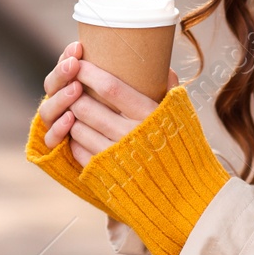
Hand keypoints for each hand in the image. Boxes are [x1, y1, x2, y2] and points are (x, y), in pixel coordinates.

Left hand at [39, 40, 180, 167]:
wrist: (182, 192)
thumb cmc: (181, 148)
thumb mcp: (181, 116)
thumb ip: (171, 91)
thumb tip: (164, 67)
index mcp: (149, 116)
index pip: (110, 87)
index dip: (89, 72)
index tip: (79, 62)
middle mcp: (129, 136)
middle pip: (87, 107)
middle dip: (73, 93)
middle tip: (71, 85)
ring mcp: (114, 156)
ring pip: (78, 127)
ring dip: (71, 115)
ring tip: (75, 107)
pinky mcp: (103, 173)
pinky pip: (78, 150)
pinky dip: (74, 138)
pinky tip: (80, 131)